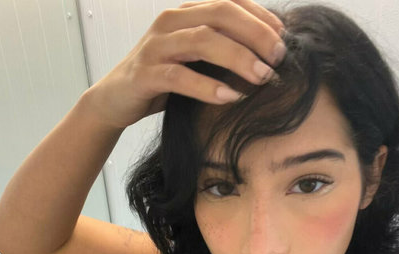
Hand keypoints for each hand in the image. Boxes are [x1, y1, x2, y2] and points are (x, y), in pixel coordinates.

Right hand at [83, 0, 285, 129]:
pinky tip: (230, 98)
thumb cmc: (161, 79)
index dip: (260, 17)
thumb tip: (263, 57)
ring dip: (238, 58)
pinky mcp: (146, 73)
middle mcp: (171, 22)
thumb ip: (219, 51)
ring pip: (203, 41)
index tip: (283, 38)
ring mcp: (156, 46)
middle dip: (255, 35)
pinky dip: (208, 87)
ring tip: (262, 77)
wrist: (115, 99)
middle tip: (278, 58)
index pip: (229, 2)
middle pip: (221, 15)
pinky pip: (181, 76)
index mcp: (185, 13)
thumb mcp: (193, 59)